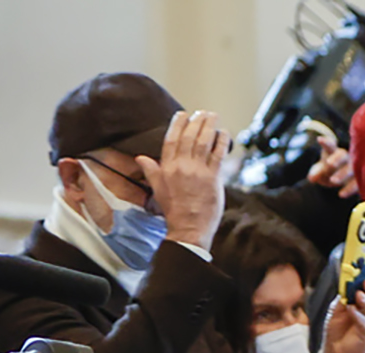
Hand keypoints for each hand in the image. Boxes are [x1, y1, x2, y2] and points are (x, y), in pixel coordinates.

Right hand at [138, 110, 228, 249]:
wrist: (188, 227)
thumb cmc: (173, 210)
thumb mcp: (157, 189)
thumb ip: (151, 171)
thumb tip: (140, 158)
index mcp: (167, 167)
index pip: (171, 139)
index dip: (177, 124)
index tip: (183, 114)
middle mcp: (181, 166)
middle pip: (189, 137)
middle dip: (197, 121)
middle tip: (203, 112)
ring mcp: (198, 171)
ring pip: (203, 142)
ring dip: (209, 127)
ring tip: (213, 116)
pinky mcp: (213, 178)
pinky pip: (218, 155)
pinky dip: (221, 142)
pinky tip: (224, 133)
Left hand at [307, 136, 358, 198]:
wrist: (341, 179)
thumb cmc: (330, 171)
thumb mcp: (320, 171)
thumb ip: (316, 173)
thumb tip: (312, 178)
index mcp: (335, 151)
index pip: (331, 145)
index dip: (326, 142)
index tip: (320, 140)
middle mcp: (347, 157)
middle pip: (343, 155)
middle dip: (336, 159)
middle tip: (329, 164)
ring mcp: (355, 168)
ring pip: (351, 169)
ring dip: (343, 174)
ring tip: (332, 181)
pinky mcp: (360, 179)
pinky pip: (356, 183)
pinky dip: (349, 189)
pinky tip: (341, 195)